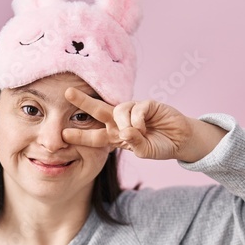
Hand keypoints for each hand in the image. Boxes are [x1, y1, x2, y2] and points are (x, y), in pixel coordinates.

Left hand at [62, 87, 216, 161]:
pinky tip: (145, 126)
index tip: (64, 135)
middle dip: (83, 102)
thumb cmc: (159, 145)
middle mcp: (121, 121)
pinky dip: (138, 120)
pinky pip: (136, 109)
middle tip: (67, 93)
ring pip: (119, 110)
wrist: (180, 140)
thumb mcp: (144, 151)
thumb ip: (134, 144)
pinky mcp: (147, 104)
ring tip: (138, 132)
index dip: (81, 136)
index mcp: (116, 135)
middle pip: (98, 110)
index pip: (95, 136)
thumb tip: (126, 131)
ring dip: (125, 123)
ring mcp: (134, 111)